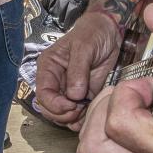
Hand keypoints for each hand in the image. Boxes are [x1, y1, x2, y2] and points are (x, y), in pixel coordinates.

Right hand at [35, 10, 123, 129]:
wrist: (110, 33)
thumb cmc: (93, 33)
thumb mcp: (84, 47)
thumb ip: (78, 70)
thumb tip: (73, 95)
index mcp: (49, 67)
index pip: (43, 93)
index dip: (54, 104)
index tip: (71, 105)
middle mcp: (55, 81)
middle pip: (49, 108)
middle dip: (62, 114)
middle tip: (79, 110)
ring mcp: (68, 90)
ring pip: (61, 114)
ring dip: (72, 118)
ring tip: (85, 111)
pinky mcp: (83, 96)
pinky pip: (77, 114)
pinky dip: (82, 119)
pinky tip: (90, 113)